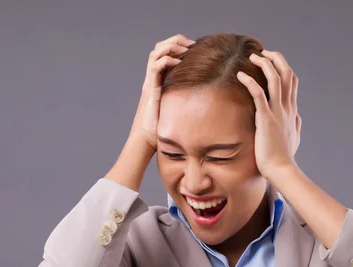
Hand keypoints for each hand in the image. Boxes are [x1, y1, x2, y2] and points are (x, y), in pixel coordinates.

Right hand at [129, 34, 195, 150]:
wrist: (145, 139)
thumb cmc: (161, 129)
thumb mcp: (177, 110)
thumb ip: (186, 101)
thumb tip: (207, 102)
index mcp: (158, 79)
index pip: (165, 52)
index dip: (179, 45)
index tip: (196, 49)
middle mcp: (152, 77)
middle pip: (160, 46)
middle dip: (176, 41)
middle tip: (192, 44)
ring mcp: (150, 81)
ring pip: (156, 52)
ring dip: (171, 46)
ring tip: (186, 50)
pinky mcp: (150, 88)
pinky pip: (156, 65)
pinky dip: (167, 59)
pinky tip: (180, 63)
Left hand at [236, 49, 301, 178]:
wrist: (281, 169)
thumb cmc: (284, 157)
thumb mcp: (294, 137)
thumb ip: (295, 124)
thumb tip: (297, 117)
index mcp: (292, 110)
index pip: (292, 81)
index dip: (283, 67)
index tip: (272, 60)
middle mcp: (287, 107)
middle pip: (286, 74)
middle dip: (276, 59)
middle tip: (263, 52)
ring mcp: (278, 112)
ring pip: (275, 79)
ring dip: (264, 64)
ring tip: (253, 56)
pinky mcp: (266, 118)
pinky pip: (259, 94)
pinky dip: (250, 82)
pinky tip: (240, 75)